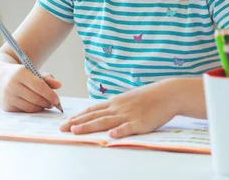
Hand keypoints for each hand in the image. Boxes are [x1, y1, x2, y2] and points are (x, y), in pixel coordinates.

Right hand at [0, 63, 61, 112]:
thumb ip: (47, 78)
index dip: (50, 95)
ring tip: (44, 104)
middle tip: (52, 103)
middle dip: (47, 103)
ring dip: (41, 108)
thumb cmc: (19, 74)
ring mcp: (8, 97)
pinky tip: (34, 105)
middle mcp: (12, 85)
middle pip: (36, 99)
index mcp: (20, 73)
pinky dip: (32, 110)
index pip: (39, 86)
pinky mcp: (6, 107)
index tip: (57, 100)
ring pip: (31, 107)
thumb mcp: (32, 72)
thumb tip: (59, 85)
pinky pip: (24, 112)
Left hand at [59, 80, 178, 137]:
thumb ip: (115, 107)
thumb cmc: (148, 98)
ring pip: (105, 121)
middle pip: (94, 116)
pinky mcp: (140, 122)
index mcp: (115, 103)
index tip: (66, 121)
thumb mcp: (128, 100)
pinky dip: (119, 131)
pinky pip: (128, 127)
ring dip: (89, 126)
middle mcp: (118, 108)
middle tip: (62, 128)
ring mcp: (128, 115)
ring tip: (76, 131)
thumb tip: (102, 113)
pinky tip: (111, 135)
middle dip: (77, 123)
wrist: (166, 93)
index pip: (92, 110)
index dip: (78, 116)